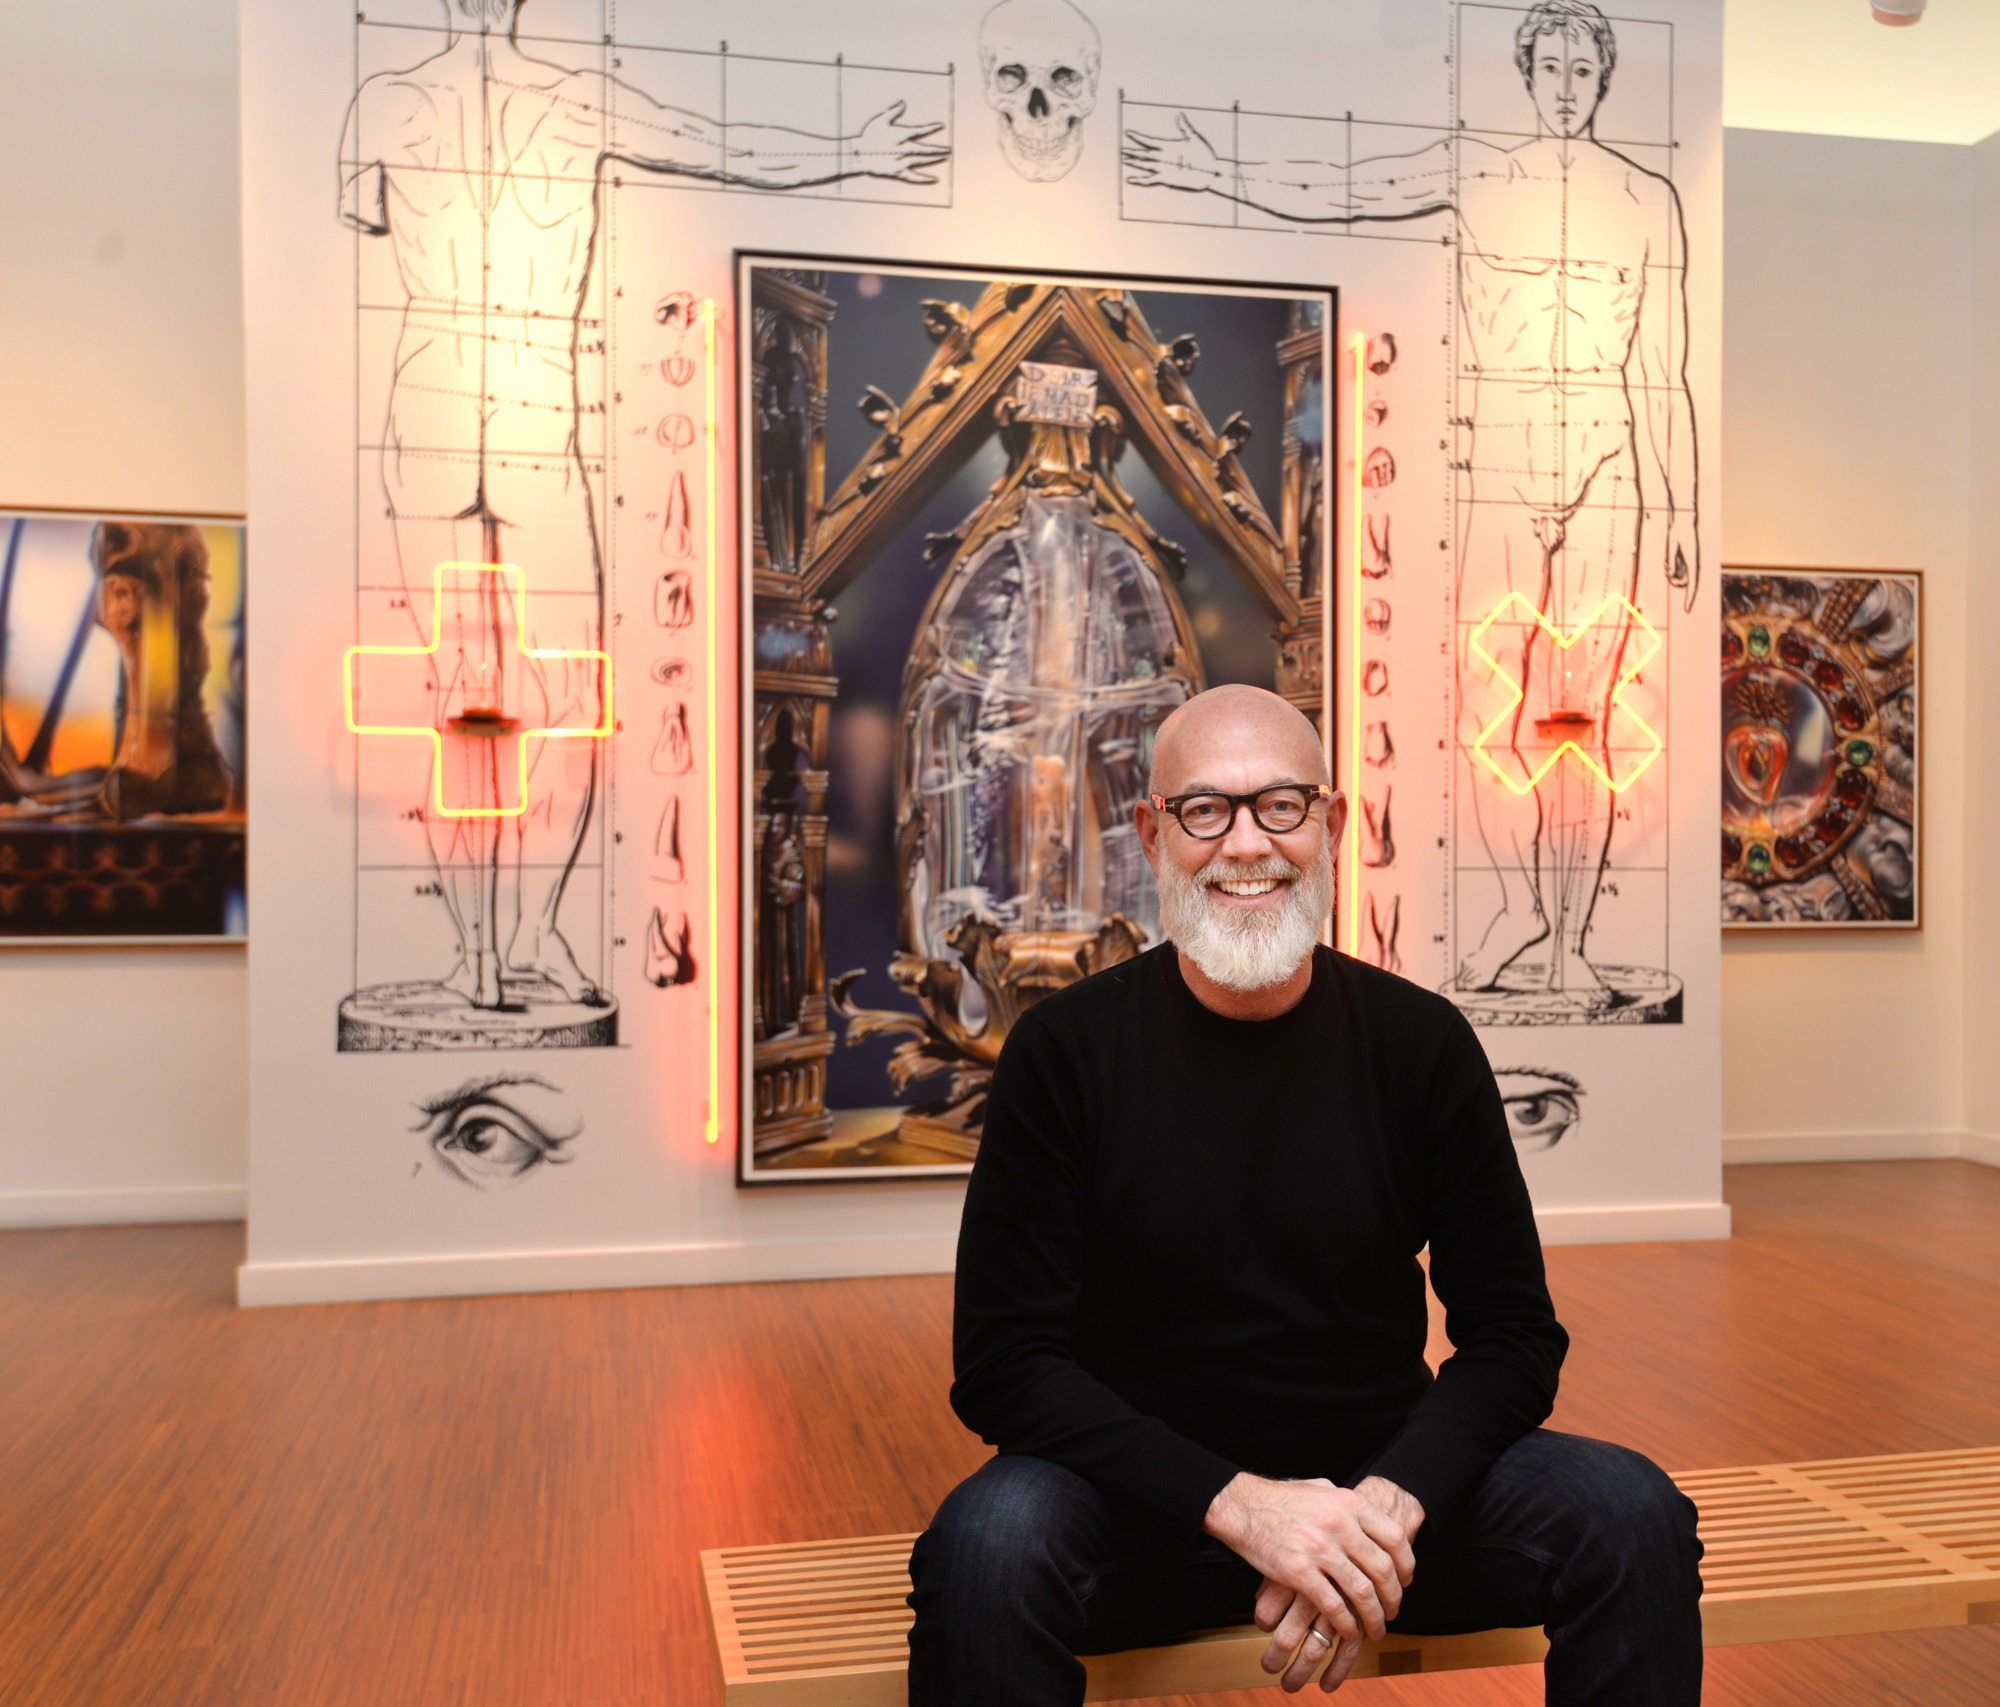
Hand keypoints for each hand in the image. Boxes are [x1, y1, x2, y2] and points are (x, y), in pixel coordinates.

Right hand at [852, 101, 949, 183]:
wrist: (859, 154)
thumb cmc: (869, 135)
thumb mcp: (880, 119)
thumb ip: (893, 110)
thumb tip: (903, 101)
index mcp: (902, 135)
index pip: (921, 131)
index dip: (932, 128)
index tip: (941, 126)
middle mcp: (905, 148)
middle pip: (927, 149)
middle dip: (939, 149)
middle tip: (949, 149)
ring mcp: (902, 162)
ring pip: (923, 162)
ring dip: (935, 160)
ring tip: (945, 158)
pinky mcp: (898, 172)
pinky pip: (914, 177)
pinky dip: (925, 179)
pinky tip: (934, 179)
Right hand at [1122, 112, 1228, 194]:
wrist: (1211, 171)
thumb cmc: (1205, 155)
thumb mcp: (1195, 138)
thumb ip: (1186, 127)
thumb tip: (1181, 114)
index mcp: (1169, 146)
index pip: (1150, 141)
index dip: (1139, 137)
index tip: (1129, 132)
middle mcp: (1164, 157)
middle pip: (1144, 153)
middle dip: (1132, 151)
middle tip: (1121, 149)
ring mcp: (1164, 168)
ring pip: (1144, 165)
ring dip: (1134, 163)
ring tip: (1123, 160)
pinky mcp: (1166, 179)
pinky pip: (1150, 180)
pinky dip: (1140, 180)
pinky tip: (1131, 179)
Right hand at [1205, 1473, 1421, 1692]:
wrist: (1243, 1506)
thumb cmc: (1282, 1498)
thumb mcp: (1323, 1489)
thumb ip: (1348, 1505)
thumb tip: (1369, 1516)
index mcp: (1349, 1504)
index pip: (1395, 1538)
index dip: (1406, 1564)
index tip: (1405, 1580)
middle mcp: (1340, 1525)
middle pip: (1383, 1570)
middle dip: (1393, 1597)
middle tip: (1393, 1611)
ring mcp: (1319, 1549)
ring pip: (1362, 1592)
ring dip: (1374, 1617)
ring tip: (1376, 1628)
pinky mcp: (1299, 1572)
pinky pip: (1333, 1606)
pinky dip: (1346, 1624)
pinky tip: (1349, 1631)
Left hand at [1660, 513, 1698, 612]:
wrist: (1682, 523)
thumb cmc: (1678, 532)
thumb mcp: (1672, 544)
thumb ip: (1672, 559)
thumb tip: (1670, 574)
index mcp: (1693, 562)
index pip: (1693, 584)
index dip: (1690, 598)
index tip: (1686, 610)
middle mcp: (1693, 566)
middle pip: (1684, 584)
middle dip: (1674, 582)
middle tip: (1666, 572)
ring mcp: (1688, 565)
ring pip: (1679, 579)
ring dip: (1670, 575)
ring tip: (1666, 563)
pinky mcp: (1683, 563)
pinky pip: (1675, 572)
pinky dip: (1669, 570)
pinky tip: (1667, 560)